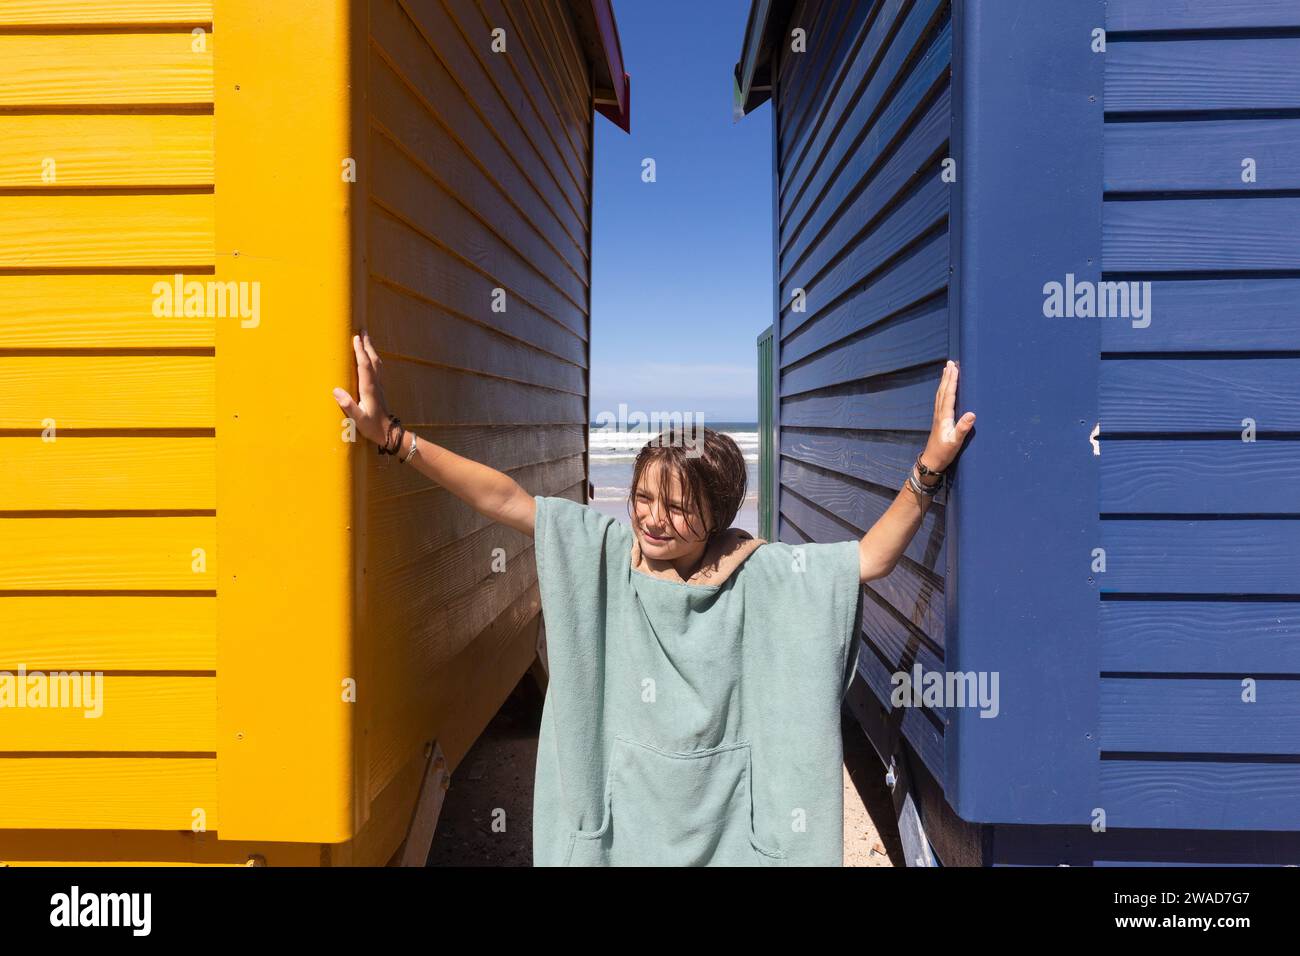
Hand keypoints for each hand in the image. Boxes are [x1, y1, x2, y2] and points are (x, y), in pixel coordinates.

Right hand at [332, 330, 391, 446]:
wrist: (388, 433)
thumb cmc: (372, 427)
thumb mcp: (358, 419)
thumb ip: (348, 406)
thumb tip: (336, 391)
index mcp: (369, 389)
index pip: (364, 366)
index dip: (360, 352)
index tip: (355, 338)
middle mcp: (375, 384)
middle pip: (372, 360)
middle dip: (367, 344)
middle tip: (363, 329)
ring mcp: (379, 385)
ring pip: (376, 362)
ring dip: (371, 349)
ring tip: (366, 338)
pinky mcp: (379, 388)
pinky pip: (377, 368)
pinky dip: (373, 357)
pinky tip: (370, 356)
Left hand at [920, 359, 974, 473]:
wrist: (931, 462)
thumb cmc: (944, 453)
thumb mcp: (955, 442)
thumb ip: (963, 428)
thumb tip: (972, 414)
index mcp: (944, 417)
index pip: (948, 395)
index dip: (952, 381)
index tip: (954, 368)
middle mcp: (940, 414)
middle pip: (943, 391)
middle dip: (947, 377)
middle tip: (950, 363)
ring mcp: (938, 417)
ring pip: (940, 394)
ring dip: (944, 382)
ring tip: (947, 370)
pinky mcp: (939, 420)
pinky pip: (940, 400)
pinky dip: (943, 391)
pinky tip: (945, 389)